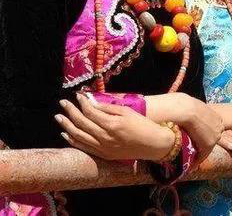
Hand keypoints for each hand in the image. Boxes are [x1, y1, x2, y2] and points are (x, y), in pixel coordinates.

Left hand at [56, 93, 173, 161]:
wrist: (153, 145)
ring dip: (67, 126)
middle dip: (70, 111)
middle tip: (63, 103)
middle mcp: (105, 137)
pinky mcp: (104, 155)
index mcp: (112, 124)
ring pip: (79, 136)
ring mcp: (103, 148)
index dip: (82, 102)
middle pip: (81, 123)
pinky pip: (84, 147)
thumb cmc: (143, 125)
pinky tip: (66, 134)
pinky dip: (73, 140)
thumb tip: (91, 104)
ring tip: (59, 117)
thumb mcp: (128, 112)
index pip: (90, 112)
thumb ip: (108, 108)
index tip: (78, 95)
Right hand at [145, 93, 223, 162]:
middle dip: (203, 145)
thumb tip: (181, 108)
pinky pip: (203, 155)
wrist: (184, 109)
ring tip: (192, 162)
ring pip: (207, 147)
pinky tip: (191, 166)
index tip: (197, 140)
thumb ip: (191, 112)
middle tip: (195, 152)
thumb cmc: (182, 105)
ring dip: (200, 154)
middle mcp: (219, 125)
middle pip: (211, 138)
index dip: (203, 135)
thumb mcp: (191, 107)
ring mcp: (216, 135)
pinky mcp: (209, 144)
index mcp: (215, 116)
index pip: (211, 129)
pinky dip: (197, 160)